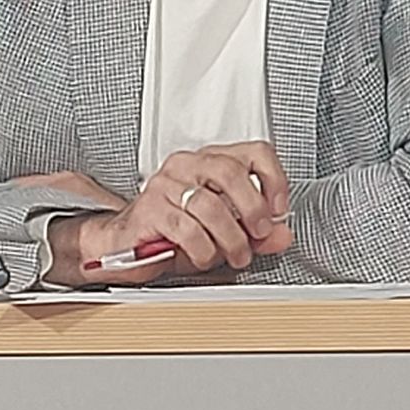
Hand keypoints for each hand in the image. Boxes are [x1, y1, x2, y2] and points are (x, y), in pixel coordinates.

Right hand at [54, 140, 293, 281]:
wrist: (126, 245)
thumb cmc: (174, 232)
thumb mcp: (223, 232)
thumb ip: (256, 232)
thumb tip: (282, 235)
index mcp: (210, 161)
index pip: (254, 152)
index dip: (274, 180)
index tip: (278, 210)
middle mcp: (188, 165)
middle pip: (231, 173)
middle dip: (252, 209)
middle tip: (258, 234)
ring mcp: (166, 184)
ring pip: (211, 206)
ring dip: (231, 238)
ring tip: (235, 255)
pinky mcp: (151, 208)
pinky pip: (188, 229)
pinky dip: (203, 249)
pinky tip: (203, 256)